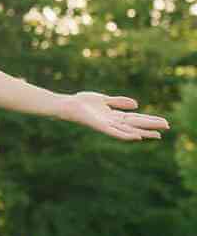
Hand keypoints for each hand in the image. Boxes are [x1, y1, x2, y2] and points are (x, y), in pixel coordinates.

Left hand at [55, 91, 170, 140]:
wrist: (68, 105)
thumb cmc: (83, 102)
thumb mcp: (104, 99)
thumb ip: (118, 102)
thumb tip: (137, 105)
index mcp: (114, 115)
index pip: (136, 118)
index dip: (149, 119)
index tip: (164, 122)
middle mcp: (113, 122)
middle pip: (136, 124)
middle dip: (151, 125)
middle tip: (168, 127)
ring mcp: (107, 125)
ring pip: (129, 129)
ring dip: (144, 132)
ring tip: (158, 135)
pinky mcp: (100, 126)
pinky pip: (115, 132)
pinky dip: (126, 135)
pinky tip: (136, 136)